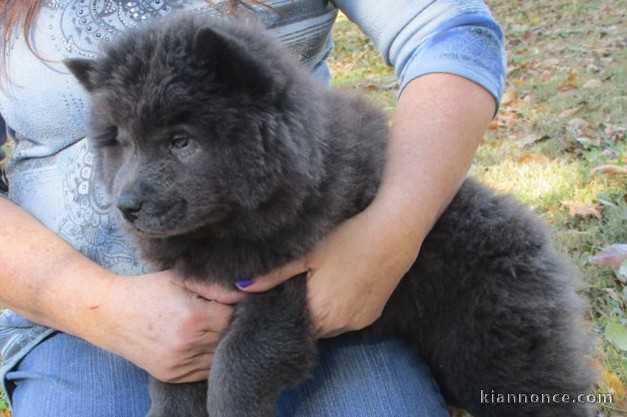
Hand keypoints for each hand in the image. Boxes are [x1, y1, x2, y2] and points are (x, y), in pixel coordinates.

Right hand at [89, 271, 244, 382]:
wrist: (110, 314)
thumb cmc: (147, 290)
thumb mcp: (180, 277)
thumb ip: (214, 285)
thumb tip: (246, 288)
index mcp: (193, 317)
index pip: (234, 316)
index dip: (237, 307)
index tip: (233, 300)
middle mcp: (188, 344)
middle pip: (228, 337)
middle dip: (231, 324)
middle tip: (225, 312)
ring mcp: (179, 363)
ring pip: (218, 356)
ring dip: (221, 343)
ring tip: (212, 326)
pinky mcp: (172, 375)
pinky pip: (204, 370)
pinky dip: (208, 357)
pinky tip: (203, 342)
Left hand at [235, 201, 423, 337]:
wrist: (394, 233)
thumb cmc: (348, 238)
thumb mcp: (308, 253)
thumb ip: (273, 275)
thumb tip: (239, 288)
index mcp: (319, 311)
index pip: (289, 326)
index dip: (281, 313)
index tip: (277, 297)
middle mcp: (338, 324)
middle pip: (309, 328)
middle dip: (300, 314)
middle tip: (296, 288)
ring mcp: (357, 322)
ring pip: (328, 327)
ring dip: (320, 314)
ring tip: (317, 286)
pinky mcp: (372, 317)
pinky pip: (346, 321)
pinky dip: (338, 311)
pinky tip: (338, 288)